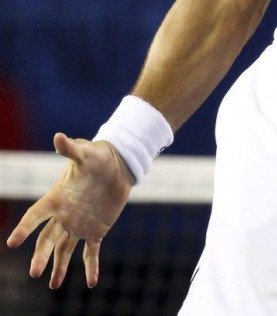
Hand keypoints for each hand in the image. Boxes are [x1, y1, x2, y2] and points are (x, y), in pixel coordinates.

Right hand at [6, 132, 134, 288]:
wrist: (119, 165)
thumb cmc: (99, 156)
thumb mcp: (85, 152)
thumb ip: (71, 148)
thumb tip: (58, 136)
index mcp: (57, 198)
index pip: (36, 215)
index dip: (24, 228)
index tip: (12, 242)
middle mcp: (64, 215)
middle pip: (47, 239)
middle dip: (40, 255)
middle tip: (34, 273)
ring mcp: (79, 225)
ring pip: (64, 249)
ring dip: (59, 267)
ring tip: (54, 285)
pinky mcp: (96, 231)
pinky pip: (90, 253)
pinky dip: (91, 267)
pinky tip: (92, 282)